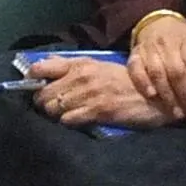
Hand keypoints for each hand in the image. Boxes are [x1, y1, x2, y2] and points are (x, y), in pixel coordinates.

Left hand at [30, 56, 175, 130]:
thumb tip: (44, 63)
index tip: (34, 87)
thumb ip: (70, 65)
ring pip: (53, 108)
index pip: (40, 68)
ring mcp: (89, 94)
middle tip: (52, 106)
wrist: (154, 95)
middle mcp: (81, 76)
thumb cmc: (124, 81)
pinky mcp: (98, 111)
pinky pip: (68, 120)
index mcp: (80, 63)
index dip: (31, 79)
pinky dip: (68, 123)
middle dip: (43, 102)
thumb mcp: (97, 66)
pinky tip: (77, 121)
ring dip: (55, 114)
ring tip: (65, 114)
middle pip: (42, 93)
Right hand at [127, 15, 185, 123]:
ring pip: (158, 74)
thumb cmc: (184, 36)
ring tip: (178, 114)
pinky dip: (142, 82)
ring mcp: (149, 49)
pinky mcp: (135, 54)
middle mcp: (167, 43)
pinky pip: (135, 69)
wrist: (155, 24)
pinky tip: (152, 96)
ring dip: (168, 96)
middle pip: (177, 73)